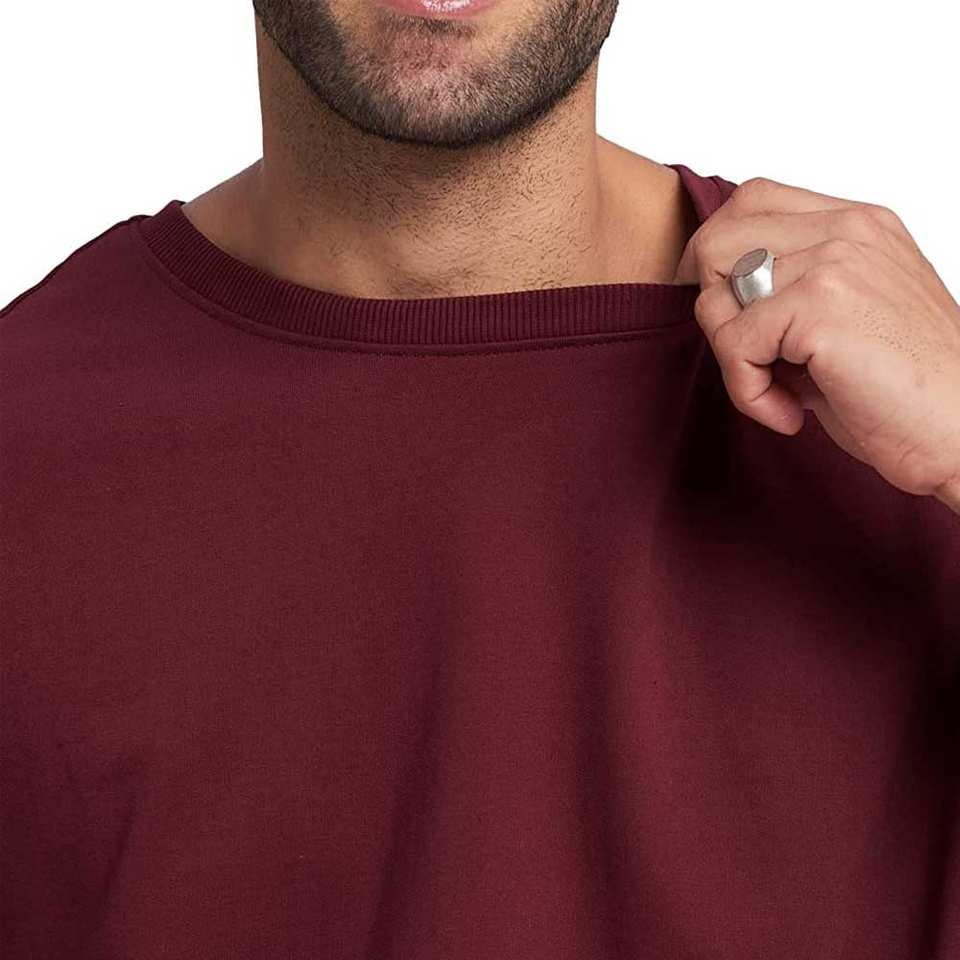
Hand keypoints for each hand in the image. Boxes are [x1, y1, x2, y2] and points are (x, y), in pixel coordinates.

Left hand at [672, 176, 959, 514]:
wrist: (959, 433)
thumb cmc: (901, 391)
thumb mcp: (840, 320)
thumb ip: (786, 291)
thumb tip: (712, 296)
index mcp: (856, 225)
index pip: (752, 201)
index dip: (717, 256)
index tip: (723, 312)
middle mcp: (846, 231)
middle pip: (717, 238)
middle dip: (712, 306)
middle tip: (747, 357)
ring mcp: (835, 262)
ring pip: (716, 297)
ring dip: (733, 359)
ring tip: (778, 391)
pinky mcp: (821, 305)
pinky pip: (734, 345)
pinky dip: (748, 392)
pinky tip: (789, 412)